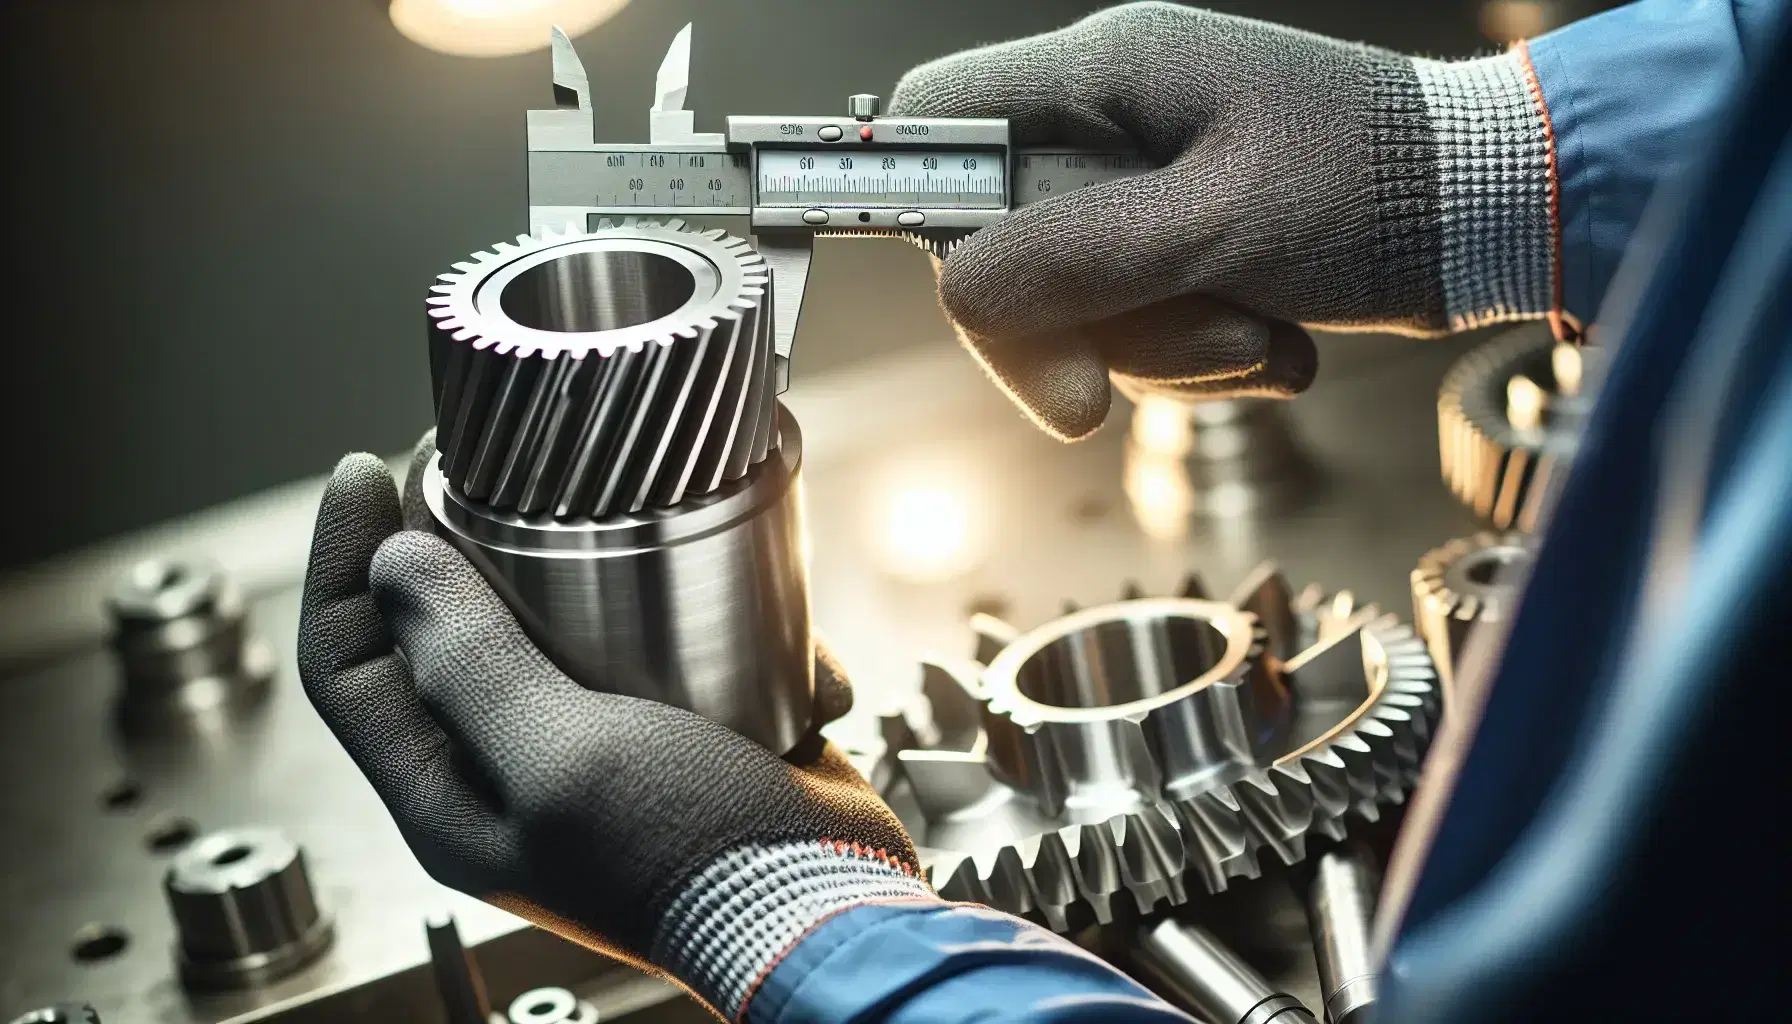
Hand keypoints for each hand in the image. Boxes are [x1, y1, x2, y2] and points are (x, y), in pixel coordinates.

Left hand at [297, 436, 927, 1015]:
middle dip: (456, 541)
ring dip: (590, 569)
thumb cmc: (688, 858)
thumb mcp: (562, 759)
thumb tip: (395, 567)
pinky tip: (743, 615)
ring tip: (627, 523)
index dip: (341, 560)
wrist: (818, 904)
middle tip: (481, 466)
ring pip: (548, 622)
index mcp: (449, 793)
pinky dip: (700, 619)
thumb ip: (471, 668)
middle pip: (438, 630)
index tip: (369, 469)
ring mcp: (588, 746)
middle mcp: (505, 768)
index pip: (347, 663)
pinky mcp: (668, 726)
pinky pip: (652, 642)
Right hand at [893, 2, 1549, 437]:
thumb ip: (1080, 257)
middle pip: (1005, 244)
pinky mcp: (1187, 244)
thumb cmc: (1382, 186)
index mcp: (1110, 71)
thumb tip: (962, 291)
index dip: (925, 205)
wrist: (1497, 214)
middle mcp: (1116, 122)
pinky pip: (1140, 325)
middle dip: (1075, 327)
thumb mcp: (1220, 225)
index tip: (957, 296)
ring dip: (1161, 351)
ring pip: (1077, 302)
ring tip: (1259, 332)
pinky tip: (1276, 337)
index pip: (943, 120)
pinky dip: (1201, 354)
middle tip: (1118, 384)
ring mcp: (1150, 188)